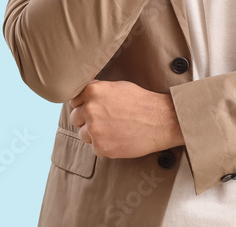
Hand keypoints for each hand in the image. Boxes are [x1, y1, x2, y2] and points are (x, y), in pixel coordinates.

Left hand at [68, 80, 184, 157]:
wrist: (161, 121)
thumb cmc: (142, 102)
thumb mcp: (117, 87)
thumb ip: (97, 91)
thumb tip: (83, 97)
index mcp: (92, 91)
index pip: (74, 101)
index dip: (84, 105)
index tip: (95, 109)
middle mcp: (90, 109)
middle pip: (75, 119)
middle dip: (86, 121)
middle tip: (105, 122)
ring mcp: (94, 129)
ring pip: (83, 135)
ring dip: (94, 135)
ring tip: (114, 130)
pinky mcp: (101, 147)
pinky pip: (95, 148)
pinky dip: (105, 146)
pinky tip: (119, 139)